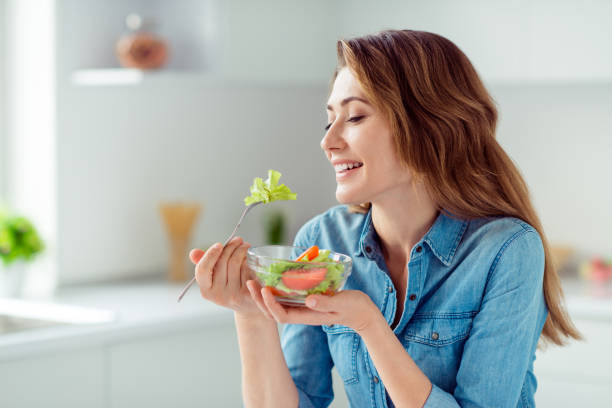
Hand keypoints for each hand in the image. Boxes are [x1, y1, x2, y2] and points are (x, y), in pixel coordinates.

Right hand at [190, 236, 265, 319]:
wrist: (249, 306)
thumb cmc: (230, 287)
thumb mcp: (214, 279)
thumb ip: (204, 265)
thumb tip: (193, 253)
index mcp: (206, 290)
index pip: (202, 270)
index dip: (210, 255)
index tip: (219, 244)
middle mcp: (218, 295)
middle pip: (223, 262)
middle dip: (231, 246)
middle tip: (238, 239)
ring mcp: (234, 296)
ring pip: (236, 263)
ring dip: (242, 250)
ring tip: (245, 245)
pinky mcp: (249, 294)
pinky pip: (248, 269)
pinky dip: (250, 260)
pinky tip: (252, 256)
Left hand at [246, 284, 380, 332]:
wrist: (362, 313)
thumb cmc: (354, 308)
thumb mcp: (342, 303)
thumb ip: (326, 302)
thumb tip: (309, 300)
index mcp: (308, 316)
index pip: (281, 315)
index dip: (270, 304)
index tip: (265, 290)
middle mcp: (302, 313)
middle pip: (273, 312)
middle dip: (259, 299)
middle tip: (250, 282)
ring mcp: (303, 308)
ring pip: (277, 306)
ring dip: (263, 296)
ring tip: (254, 281)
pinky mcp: (306, 302)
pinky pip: (285, 299)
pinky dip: (275, 291)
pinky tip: (271, 280)